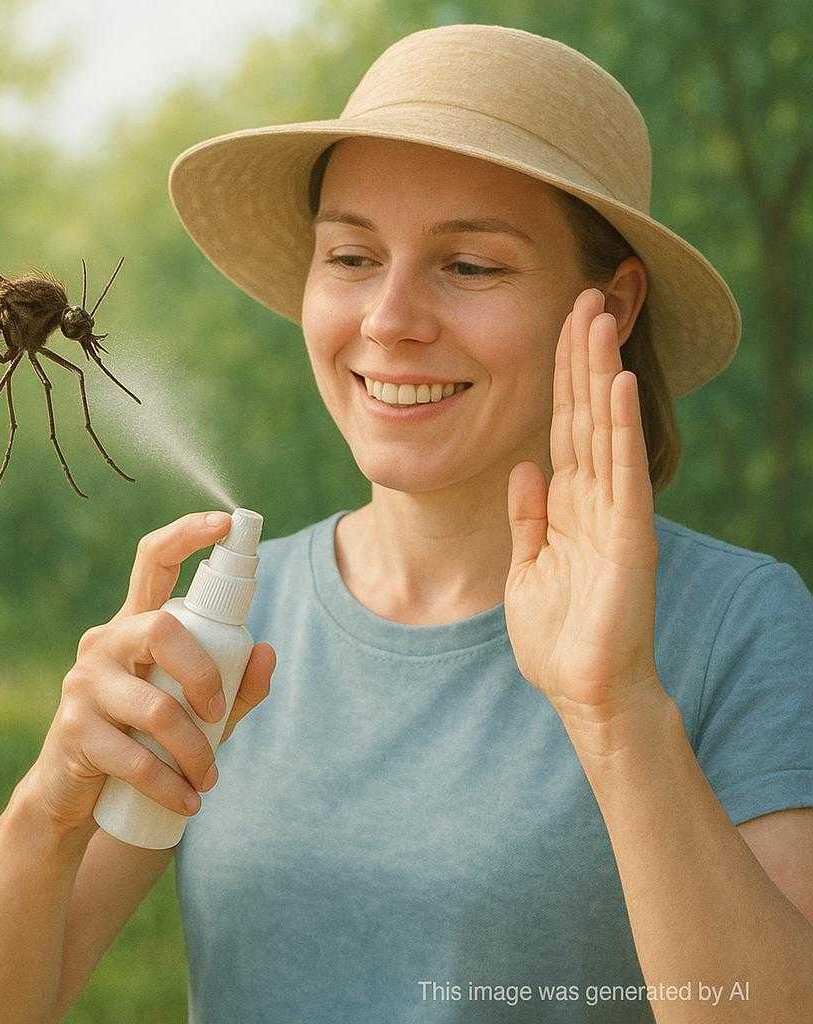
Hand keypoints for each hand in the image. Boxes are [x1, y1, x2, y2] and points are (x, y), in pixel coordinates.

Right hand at [26, 511, 275, 833]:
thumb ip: (235, 685)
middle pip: (161, 629)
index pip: (152, 561)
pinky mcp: (72, 730)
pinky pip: (133, 757)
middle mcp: (105, 641)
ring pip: (156, 707)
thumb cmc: (147, 740)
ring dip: (195, 751)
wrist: (78, 797)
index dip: (187, 534)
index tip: (226, 521)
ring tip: (208, 780)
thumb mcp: (199, 712)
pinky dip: (170, 785)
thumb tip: (268, 651)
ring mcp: (83, 684)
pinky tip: (188, 803)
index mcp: (136, 624)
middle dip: (205, 675)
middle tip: (220, 714)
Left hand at [503, 288, 660, 721]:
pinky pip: (623, 471)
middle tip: (584, 296)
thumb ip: (529, 515)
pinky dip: (621, 428)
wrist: (584, 688)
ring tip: (600, 318)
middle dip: (582, 357)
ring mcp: (615, 513)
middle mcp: (596, 499)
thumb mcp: (529, 565)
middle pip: (586, 414)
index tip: (559, 328)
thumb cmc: (558, 633)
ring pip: (606, 429)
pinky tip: (618, 384)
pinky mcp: (629, 536)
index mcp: (569, 505)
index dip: (560, 378)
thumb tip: (524, 467)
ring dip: (601, 373)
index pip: (564, 427)